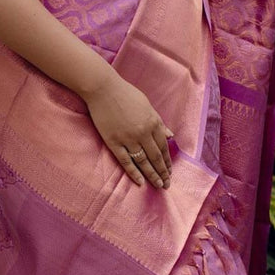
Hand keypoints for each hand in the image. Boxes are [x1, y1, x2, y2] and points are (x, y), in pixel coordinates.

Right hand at [82, 74, 173, 188]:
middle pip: (156, 157)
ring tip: (158, 186)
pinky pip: (126, 161)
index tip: (170, 172)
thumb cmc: (126, 94)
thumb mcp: (147, 105)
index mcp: (153, 122)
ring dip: (152, 175)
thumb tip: (170, 135)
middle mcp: (143, 132)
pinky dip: (134, 173)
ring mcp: (128, 139)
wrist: (103, 89)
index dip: (167, 161)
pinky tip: (140, 182)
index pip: (163, 147)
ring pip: (143, 162)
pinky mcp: (114, 142)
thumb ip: (159, 122)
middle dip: (162, 172)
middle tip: (166, 185)